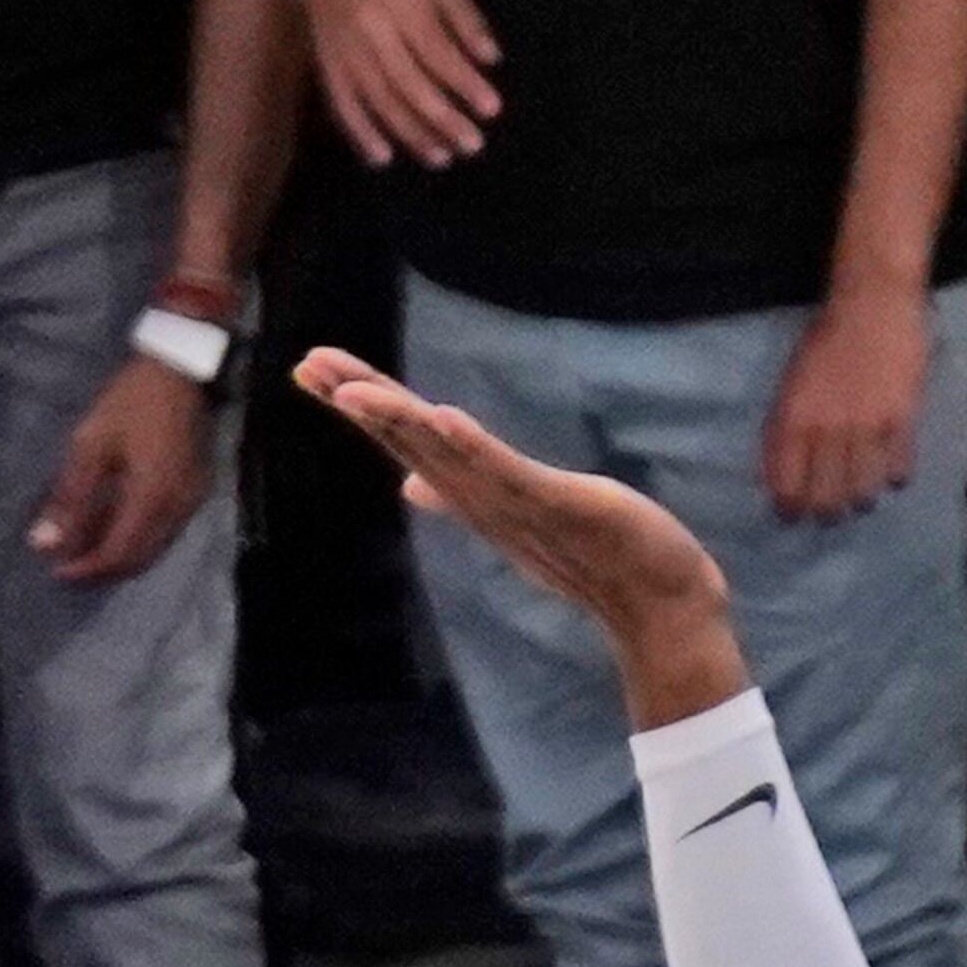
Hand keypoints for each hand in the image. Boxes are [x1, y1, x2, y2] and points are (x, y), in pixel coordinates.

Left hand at [30, 358, 215, 583]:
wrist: (180, 373)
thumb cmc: (131, 403)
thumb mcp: (91, 444)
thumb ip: (70, 497)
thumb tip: (44, 543)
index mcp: (151, 498)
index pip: (118, 554)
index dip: (87, 570)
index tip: (56, 572)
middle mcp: (177, 510)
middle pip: (139, 560)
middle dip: (103, 571)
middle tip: (69, 568)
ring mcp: (191, 503)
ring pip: (154, 549)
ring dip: (120, 557)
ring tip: (86, 550)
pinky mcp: (196, 493)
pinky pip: (165, 532)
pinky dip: (137, 540)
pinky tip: (114, 528)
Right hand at [297, 347, 740, 708]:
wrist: (656, 603)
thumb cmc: (592, 555)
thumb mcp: (519, 514)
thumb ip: (462, 492)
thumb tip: (411, 484)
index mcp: (473, 494)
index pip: (406, 439)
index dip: (362, 403)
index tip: (311, 366)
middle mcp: (485, 501)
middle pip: (413, 442)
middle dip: (362, 402)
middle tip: (310, 364)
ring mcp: (519, 507)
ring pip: (449, 458)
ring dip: (402, 423)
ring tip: (356, 392)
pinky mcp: (561, 507)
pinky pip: (511, 475)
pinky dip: (475, 448)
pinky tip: (444, 418)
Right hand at [304, 0, 501, 168]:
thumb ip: (466, 19)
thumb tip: (492, 60)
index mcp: (403, 5)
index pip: (438, 53)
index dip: (466, 84)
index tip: (492, 110)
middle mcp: (372, 31)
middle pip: (410, 84)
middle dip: (443, 119)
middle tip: (472, 146)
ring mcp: (346, 49)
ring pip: (378, 99)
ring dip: (410, 134)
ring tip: (440, 158)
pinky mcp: (327, 62)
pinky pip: (341, 103)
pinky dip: (360, 133)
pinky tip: (382, 158)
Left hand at [764, 285, 928, 523]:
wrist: (873, 305)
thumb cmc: (826, 339)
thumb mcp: (792, 382)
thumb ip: (786, 426)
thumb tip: (783, 470)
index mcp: (794, 418)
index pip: (788, 482)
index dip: (790, 507)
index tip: (793, 514)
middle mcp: (828, 431)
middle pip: (826, 497)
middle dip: (826, 512)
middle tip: (829, 513)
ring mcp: (868, 429)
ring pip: (863, 492)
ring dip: (860, 499)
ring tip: (861, 497)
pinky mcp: (903, 422)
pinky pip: (899, 471)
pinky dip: (893, 478)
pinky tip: (890, 474)